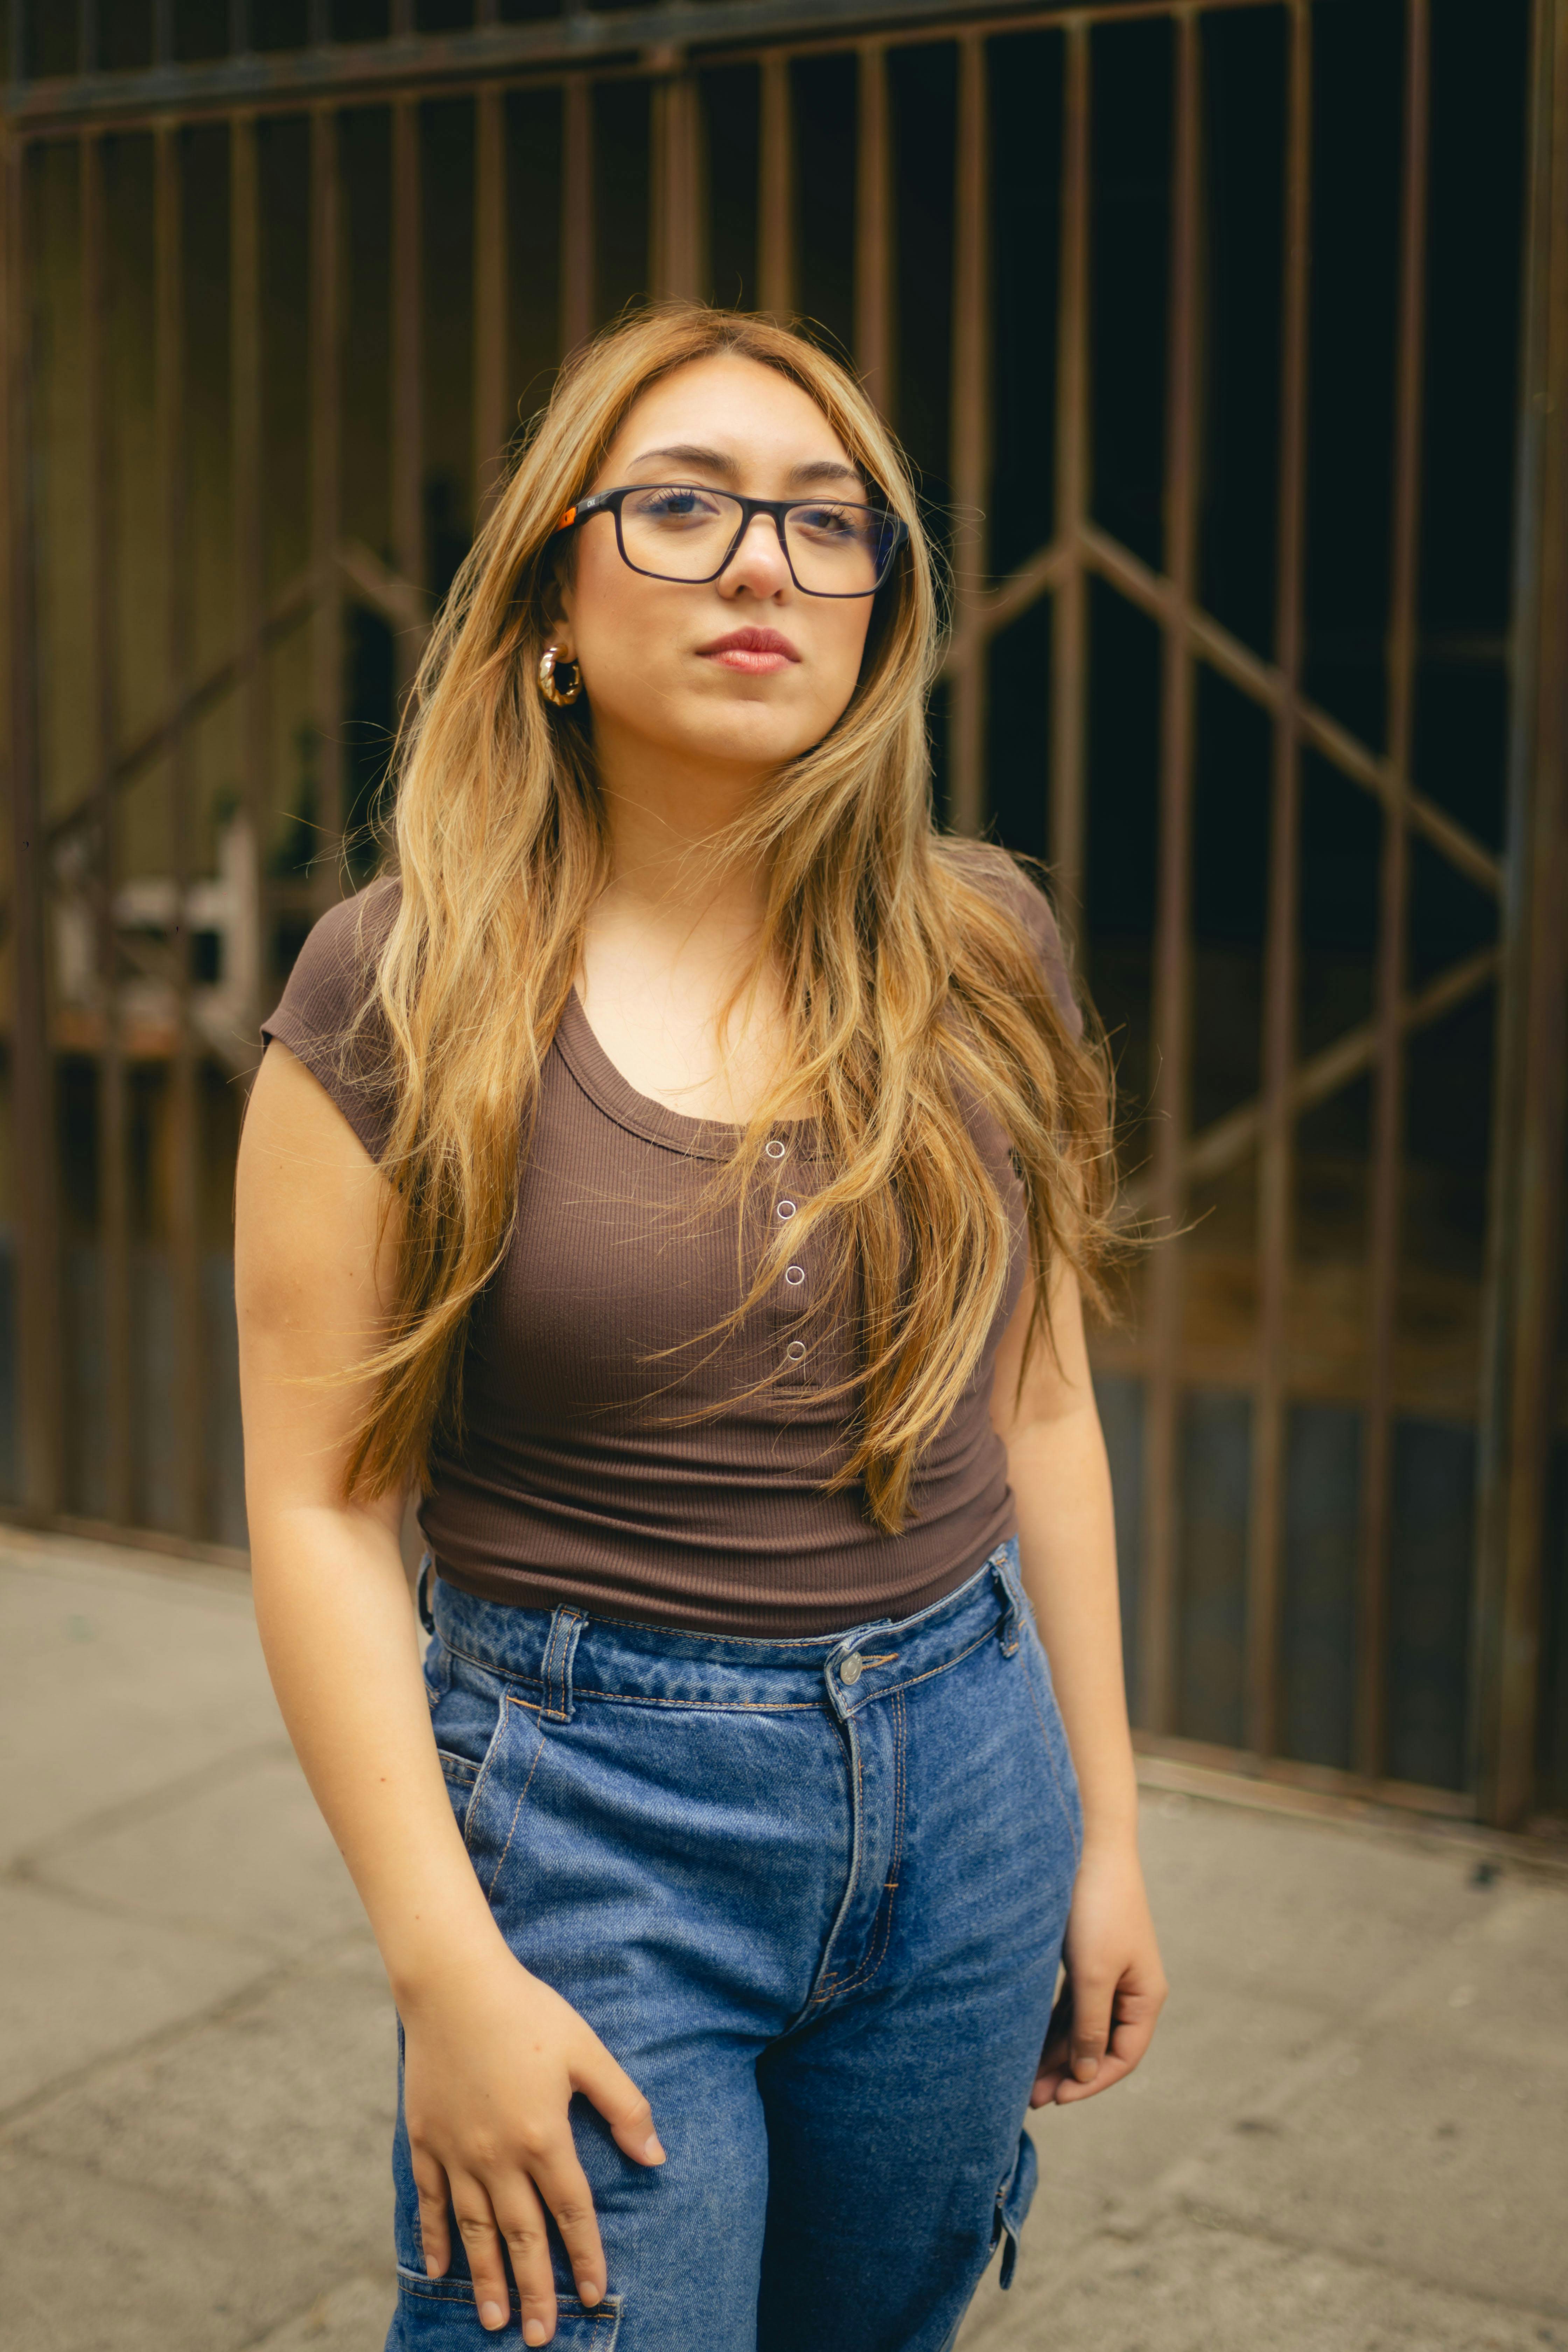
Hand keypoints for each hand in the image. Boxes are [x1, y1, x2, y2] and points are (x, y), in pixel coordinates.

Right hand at [401, 1944, 665, 2341]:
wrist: (454, 1984)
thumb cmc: (526, 2011)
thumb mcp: (586, 2051)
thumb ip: (624, 2104)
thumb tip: (656, 2155)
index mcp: (542, 2135)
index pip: (571, 2211)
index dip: (586, 2255)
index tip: (597, 2294)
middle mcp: (497, 2155)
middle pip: (521, 2235)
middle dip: (535, 2290)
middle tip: (540, 2337)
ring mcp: (457, 2151)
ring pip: (475, 2230)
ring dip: (486, 2278)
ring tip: (494, 2320)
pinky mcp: (425, 2139)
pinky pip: (431, 2200)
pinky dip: (434, 2237)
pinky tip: (439, 2269)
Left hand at [1032, 1837, 1166, 2105]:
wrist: (1089, 1846)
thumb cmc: (1097, 1908)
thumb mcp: (1092, 1974)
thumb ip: (1090, 2026)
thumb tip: (1087, 2072)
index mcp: (1145, 1996)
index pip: (1123, 2056)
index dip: (1092, 2081)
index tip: (1057, 2097)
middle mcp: (1130, 1989)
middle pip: (1100, 2045)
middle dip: (1067, 2072)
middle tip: (1029, 2098)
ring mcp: (1107, 1973)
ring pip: (1081, 2026)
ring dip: (1055, 2053)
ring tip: (1022, 2080)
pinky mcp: (1085, 1958)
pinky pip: (1070, 2005)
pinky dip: (1051, 2025)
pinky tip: (1028, 2042)